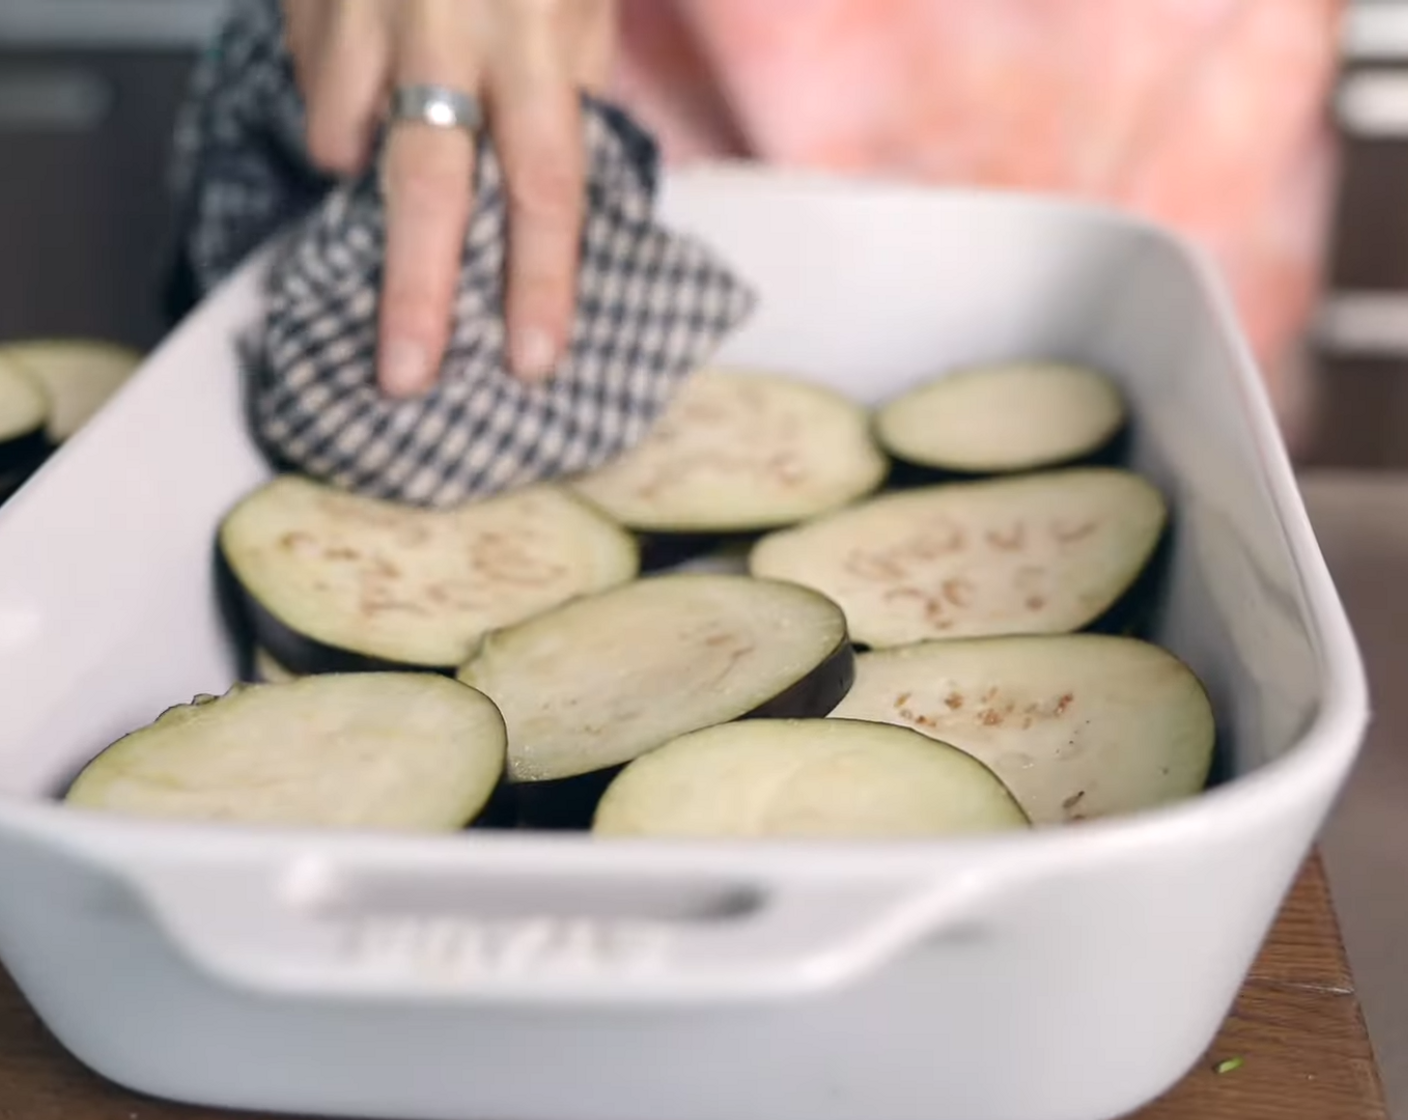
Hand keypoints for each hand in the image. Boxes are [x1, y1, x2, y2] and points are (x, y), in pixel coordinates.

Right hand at [281, 0, 616, 395]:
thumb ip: (567, 88)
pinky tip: (359, 77)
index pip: (545, 187)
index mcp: (538, 39)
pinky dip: (335, 103)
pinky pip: (313, 83)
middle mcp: (449, 31)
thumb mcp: (577, 2)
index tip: (531, 359)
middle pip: (428, 188)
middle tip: (405, 375)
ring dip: (357, 176)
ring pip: (345, 138)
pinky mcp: (310, 0)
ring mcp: (366, 11)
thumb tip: (552, 197)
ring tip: (364, 165)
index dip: (540, 283)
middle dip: (415, 293)